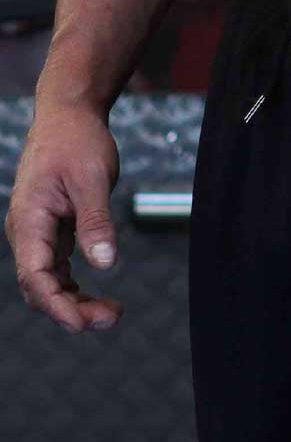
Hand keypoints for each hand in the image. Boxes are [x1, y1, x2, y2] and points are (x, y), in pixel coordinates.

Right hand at [4, 102, 123, 332]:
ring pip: (49, 282)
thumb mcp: (93, 180)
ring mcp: (39, 234)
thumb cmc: (78, 142)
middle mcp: (27, 232)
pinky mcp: (53, 232)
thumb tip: (104, 263)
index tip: (82, 324)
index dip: (56, 305)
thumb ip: (96, 222)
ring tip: (112, 313)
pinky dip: (76, 288)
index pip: (35, 276)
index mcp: (29, 220)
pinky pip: (58, 271)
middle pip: (40, 286)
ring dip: (76, 302)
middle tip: (111, 319)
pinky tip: (100, 298)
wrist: (70, 117)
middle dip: (70, 310)